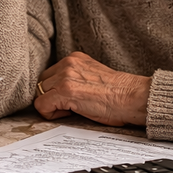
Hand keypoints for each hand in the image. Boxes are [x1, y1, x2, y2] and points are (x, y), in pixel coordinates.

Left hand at [35, 52, 150, 126]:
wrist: (133, 97)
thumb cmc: (118, 94)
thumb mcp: (92, 77)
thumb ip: (74, 77)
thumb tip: (57, 92)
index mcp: (74, 58)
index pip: (49, 74)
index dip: (55, 90)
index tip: (69, 100)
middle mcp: (68, 63)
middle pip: (41, 83)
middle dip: (51, 97)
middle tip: (69, 106)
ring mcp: (65, 76)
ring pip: (39, 94)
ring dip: (51, 105)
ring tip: (72, 110)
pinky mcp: (65, 91)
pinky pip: (41, 105)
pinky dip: (51, 113)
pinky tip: (70, 113)